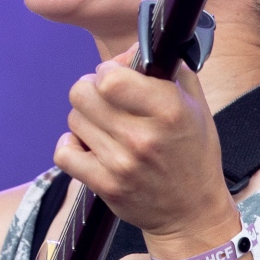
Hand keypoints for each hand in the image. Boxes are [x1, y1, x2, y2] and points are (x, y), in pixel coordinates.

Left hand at [53, 49, 237, 251]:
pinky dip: (71, 145)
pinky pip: (64, 152)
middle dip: (91, 90)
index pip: (110, 77)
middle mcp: (143, 137)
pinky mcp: (105, 185)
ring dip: (85, 118)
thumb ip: (169, 68)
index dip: (107, 71)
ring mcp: (121, 163)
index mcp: (169, 110)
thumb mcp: (195, 105)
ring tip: (104, 127)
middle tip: (105, 100)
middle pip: (83, 93)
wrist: (191, 212)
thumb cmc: (193, 154)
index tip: (116, 79)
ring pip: (74, 119)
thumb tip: (133, 48)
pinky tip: (88, 145)